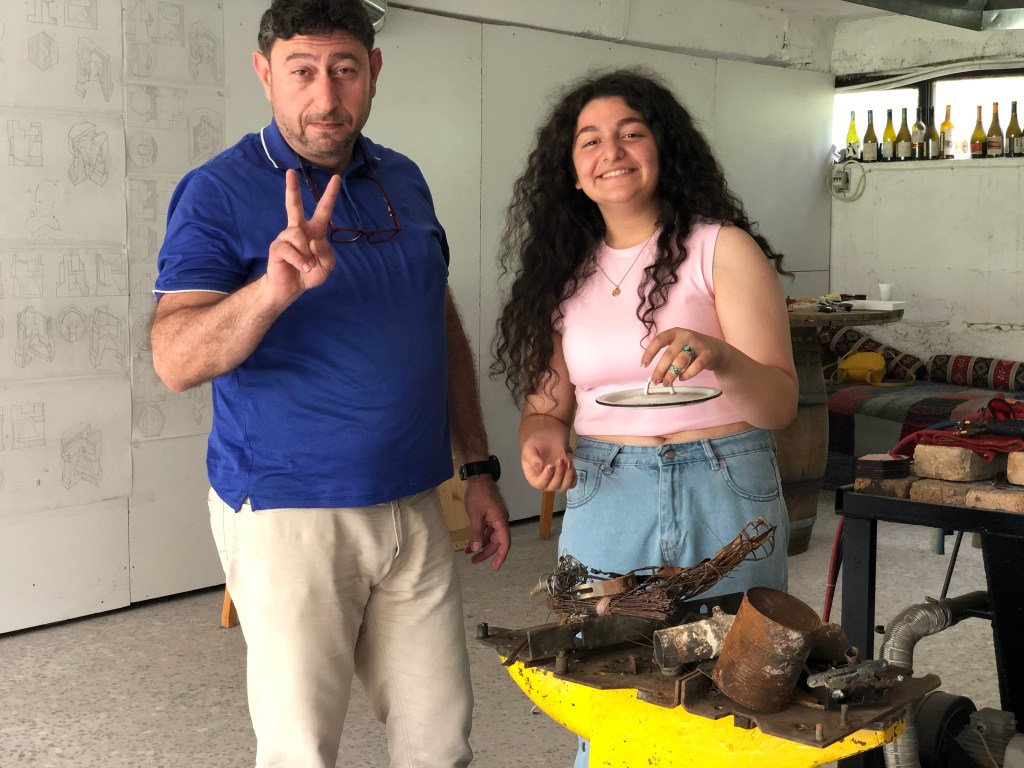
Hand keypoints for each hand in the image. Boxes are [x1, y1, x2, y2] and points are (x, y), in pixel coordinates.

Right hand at [264, 169, 339, 303]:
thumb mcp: (326, 266)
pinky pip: (290, 249)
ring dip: (307, 254)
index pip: (323, 210)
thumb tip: (314, 240)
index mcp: (314, 231)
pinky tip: (302, 267)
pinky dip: (300, 261)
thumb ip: (326, 252)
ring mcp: (286, 237)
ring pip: (299, 236)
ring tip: (307, 265)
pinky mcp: (277, 247)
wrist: (290, 289)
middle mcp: (298, 230)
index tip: (336, 178)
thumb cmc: (309, 274)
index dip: (329, 195)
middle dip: (292, 189)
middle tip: (290, 172)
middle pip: (294, 205)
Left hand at [461, 478, 510, 569]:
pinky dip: (479, 536)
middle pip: (496, 541)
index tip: (495, 566)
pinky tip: (469, 542)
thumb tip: (476, 549)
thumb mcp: (475, 515)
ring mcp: (495, 518)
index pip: (504, 542)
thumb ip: (476, 533)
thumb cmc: (478, 495)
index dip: (501, 556)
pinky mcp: (490, 515)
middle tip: (474, 561)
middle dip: (486, 552)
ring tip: (468, 553)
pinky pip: (486, 529)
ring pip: (490, 536)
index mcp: (501, 521)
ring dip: (480, 544)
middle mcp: (500, 521)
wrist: (479, 477)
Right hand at [521, 436, 576, 492]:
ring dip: (568, 476)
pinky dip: (573, 476)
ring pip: (564, 487)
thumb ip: (532, 458)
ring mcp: (556, 482)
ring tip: (568, 462)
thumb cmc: (536, 446)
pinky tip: (571, 465)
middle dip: (559, 473)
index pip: (539, 484)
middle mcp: (545, 483)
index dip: (546, 477)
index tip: (551, 466)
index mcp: (533, 478)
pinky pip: (572, 484)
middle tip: (560, 460)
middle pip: (553, 486)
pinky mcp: (566, 479)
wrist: (547, 441)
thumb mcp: (529, 449)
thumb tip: (539, 467)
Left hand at [642, 328, 720, 384]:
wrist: (717, 350)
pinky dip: (687, 374)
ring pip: (680, 361)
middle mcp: (685, 335)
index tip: (643, 365)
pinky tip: (682, 378)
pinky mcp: (707, 354)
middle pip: (668, 354)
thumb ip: (668, 358)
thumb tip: (656, 376)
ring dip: (671, 374)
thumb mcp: (679, 348)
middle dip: (660, 370)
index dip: (649, 353)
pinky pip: (695, 366)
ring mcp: (697, 344)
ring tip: (667, 383)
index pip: (658, 340)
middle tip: (654, 382)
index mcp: (675, 332)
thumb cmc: (693, 350)